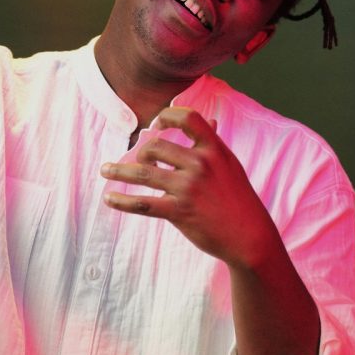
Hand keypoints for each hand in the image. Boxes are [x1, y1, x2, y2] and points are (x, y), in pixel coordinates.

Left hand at [100, 106, 277, 266]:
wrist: (250, 236)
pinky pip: (143, 203)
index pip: (188, 118)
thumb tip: (210, 121)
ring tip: (105, 170)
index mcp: (214, 149)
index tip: (156, 126)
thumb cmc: (239, 199)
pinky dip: (122, 200)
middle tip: (137, 160)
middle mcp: (201, 164)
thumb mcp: (230, 165)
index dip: (167, 117)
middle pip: (156, 146)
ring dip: (119, 170)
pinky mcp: (179, 211)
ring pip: (143, 172)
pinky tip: (109, 198)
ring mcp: (188, 188)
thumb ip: (214, 143)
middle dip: (141, 152)